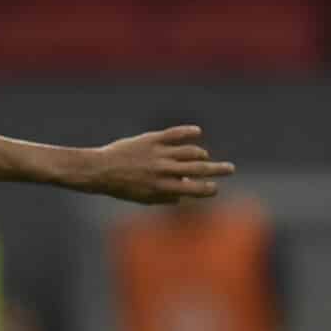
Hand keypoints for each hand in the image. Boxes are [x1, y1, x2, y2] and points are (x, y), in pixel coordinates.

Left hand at [84, 126, 234, 204]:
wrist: (100, 170)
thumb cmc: (121, 186)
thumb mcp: (143, 197)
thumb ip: (164, 197)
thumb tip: (184, 195)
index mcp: (162, 188)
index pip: (193, 189)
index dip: (207, 189)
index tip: (215, 188)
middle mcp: (163, 171)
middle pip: (197, 169)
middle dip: (216, 170)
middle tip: (230, 169)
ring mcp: (158, 154)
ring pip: (189, 151)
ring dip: (200, 154)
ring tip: (203, 157)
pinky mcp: (152, 140)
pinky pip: (175, 134)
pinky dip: (188, 132)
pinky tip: (197, 132)